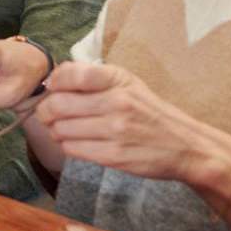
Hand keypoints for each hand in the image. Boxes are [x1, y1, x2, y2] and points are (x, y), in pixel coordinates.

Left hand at [33, 61, 230, 185]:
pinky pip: (72, 149)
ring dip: (56, 132)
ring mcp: (115, 130)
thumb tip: (54, 78)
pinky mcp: (114, 155)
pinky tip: (78, 143)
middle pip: (56, 105)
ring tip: (65, 130)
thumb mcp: (128, 85)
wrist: (185, 146)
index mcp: (118, 80)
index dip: (53, 83)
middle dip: (45, 112)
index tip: (53, 89)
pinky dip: (68, 146)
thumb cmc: (150, 113)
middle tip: (49, 115)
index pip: (70, 74)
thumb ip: (94, 78)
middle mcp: (116, 102)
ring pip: (60, 130)